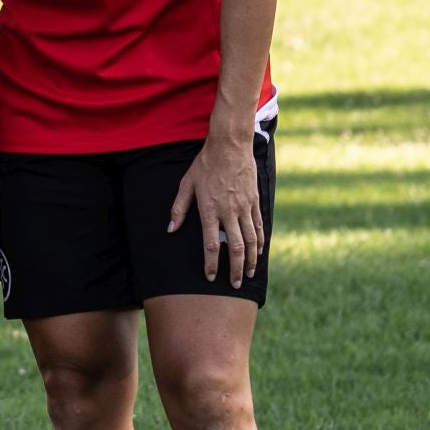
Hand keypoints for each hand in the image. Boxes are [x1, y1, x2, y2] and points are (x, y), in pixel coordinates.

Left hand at [166, 135, 262, 288]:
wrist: (229, 145)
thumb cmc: (205, 164)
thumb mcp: (187, 183)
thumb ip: (179, 208)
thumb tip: (170, 228)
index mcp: (209, 208)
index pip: (211, 244)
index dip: (210, 263)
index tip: (209, 276)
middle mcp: (228, 211)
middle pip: (234, 248)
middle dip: (235, 269)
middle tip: (234, 284)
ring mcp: (244, 207)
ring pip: (250, 240)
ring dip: (250, 260)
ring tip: (248, 274)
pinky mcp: (254, 201)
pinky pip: (259, 226)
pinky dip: (259, 242)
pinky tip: (258, 252)